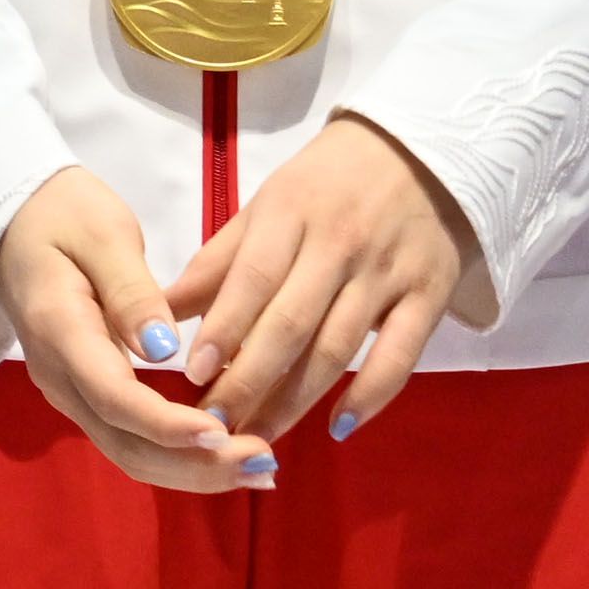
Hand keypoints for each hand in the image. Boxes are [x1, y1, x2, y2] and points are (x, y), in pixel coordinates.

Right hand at [0, 166, 251, 496]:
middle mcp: (59, 375)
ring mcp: (70, 390)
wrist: (14, 220)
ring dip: (193, 470)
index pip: (114, 396)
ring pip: (129, 453)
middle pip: (125, 444)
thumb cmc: (61, 213)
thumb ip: (132, 290)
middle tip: (262, 462)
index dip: (168, 425)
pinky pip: (130, 439)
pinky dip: (179, 456)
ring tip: (258, 467)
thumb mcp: (103, 232)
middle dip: (195, 464)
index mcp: (60, 330)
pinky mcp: (86, 394)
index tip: (222, 432)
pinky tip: (225, 454)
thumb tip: (163, 347)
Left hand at [173, 112, 494, 447]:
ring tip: (259, 436)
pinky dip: (371, 395)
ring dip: (296, 399)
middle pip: (291, 323)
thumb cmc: (326, 184)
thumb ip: (217, 263)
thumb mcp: (266, 207)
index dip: (224, 330)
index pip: (253, 279)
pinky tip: (339, 427)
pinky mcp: (430, 295)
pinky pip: (401, 356)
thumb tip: (158, 313)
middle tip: (215, 425)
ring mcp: (388, 272)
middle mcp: (340, 244)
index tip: (192, 377)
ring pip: (338, 347)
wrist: (422, 151)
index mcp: (291, 213)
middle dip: (250, 380)